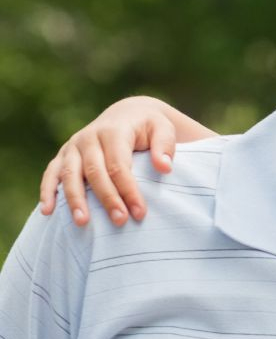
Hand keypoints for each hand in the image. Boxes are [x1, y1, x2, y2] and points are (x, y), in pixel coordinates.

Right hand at [38, 96, 195, 226]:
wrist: (126, 115)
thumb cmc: (148, 127)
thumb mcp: (163, 129)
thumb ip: (165, 146)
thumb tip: (164, 168)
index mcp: (113, 132)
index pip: (119, 165)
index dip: (128, 190)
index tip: (140, 213)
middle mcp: (89, 138)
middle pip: (94, 172)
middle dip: (106, 198)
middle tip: (119, 221)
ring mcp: (73, 146)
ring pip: (69, 174)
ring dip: (74, 199)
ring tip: (82, 223)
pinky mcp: (63, 155)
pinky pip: (51, 173)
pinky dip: (47, 191)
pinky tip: (47, 211)